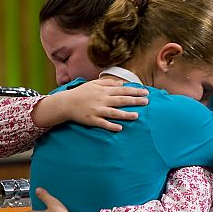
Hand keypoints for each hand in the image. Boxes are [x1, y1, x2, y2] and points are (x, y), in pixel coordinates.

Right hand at [32, 78, 148, 130]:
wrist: (65, 103)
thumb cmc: (81, 93)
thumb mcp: (94, 84)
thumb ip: (108, 83)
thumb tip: (122, 83)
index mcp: (103, 91)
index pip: (122, 90)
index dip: (135, 91)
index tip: (146, 92)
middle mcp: (101, 100)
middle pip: (121, 100)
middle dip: (134, 101)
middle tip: (147, 102)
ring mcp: (96, 110)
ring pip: (113, 113)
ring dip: (125, 114)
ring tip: (137, 116)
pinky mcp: (91, 120)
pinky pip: (102, 123)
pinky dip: (110, 126)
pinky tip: (120, 128)